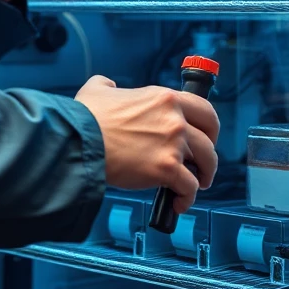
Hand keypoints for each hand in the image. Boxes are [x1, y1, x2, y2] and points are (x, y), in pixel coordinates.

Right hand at [75, 76, 219, 213]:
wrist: (79, 141)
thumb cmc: (86, 117)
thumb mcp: (99, 88)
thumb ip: (110, 85)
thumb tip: (109, 87)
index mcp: (164, 98)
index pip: (205, 109)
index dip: (210, 127)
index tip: (206, 137)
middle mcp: (175, 118)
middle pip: (209, 140)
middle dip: (208, 155)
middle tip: (200, 165)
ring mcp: (173, 144)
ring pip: (205, 164)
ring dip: (202, 178)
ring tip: (192, 186)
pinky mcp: (167, 168)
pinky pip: (190, 188)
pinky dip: (186, 198)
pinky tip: (177, 202)